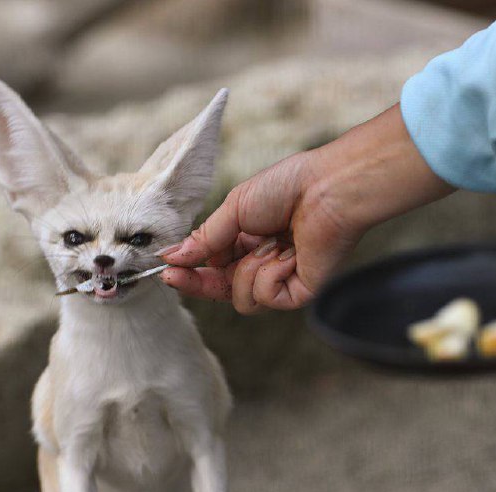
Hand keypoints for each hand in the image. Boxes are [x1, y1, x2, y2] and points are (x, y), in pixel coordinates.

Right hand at [160, 104, 453, 313]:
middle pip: (222, 290)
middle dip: (200, 283)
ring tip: (269, 245)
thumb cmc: (288, 187)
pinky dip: (270, 275)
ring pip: (242, 300)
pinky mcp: (299, 292)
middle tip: (177, 276)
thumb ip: (204, 239)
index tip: (166, 271)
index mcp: (247, 242)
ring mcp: (281, 279)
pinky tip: (288, 254)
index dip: (190, 274)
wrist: (328, 188)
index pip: (212, 269)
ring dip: (247, 271)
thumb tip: (171, 256)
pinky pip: (266, 298)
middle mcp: (262, 263)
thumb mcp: (234, 209)